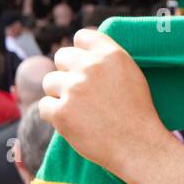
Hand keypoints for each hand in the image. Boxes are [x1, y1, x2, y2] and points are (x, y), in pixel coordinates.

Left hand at [40, 30, 168, 177]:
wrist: (138, 146)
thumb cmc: (138, 114)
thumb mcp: (132, 75)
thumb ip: (107, 61)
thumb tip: (82, 54)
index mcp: (111, 55)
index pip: (81, 37)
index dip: (80, 51)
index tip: (84, 64)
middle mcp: (90, 67)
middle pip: (61, 57)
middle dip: (67, 72)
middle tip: (80, 91)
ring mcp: (74, 89)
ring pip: (49, 82)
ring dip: (59, 94)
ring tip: (79, 110)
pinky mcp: (61, 112)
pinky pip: (44, 106)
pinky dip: (54, 115)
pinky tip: (73, 122)